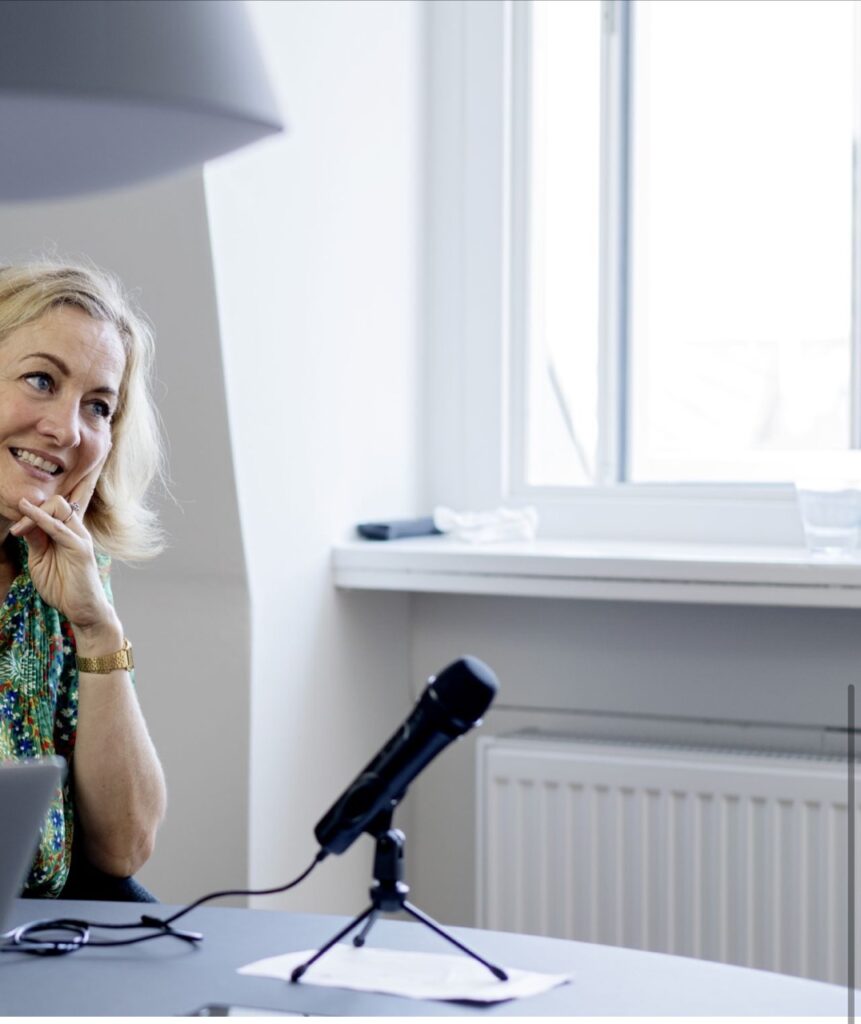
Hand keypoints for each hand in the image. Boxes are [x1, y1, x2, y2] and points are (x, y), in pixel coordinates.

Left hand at [9, 453, 115, 633]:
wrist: (82, 611)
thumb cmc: (63, 587)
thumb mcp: (40, 561)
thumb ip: (36, 540)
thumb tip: (26, 523)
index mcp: (69, 532)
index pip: (59, 506)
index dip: (41, 505)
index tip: (20, 520)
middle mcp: (77, 530)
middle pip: (60, 501)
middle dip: (36, 508)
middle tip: (17, 527)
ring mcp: (80, 538)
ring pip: (62, 508)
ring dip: (37, 513)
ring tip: (20, 527)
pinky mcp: (80, 549)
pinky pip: (59, 528)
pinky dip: (42, 520)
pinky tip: (29, 515)